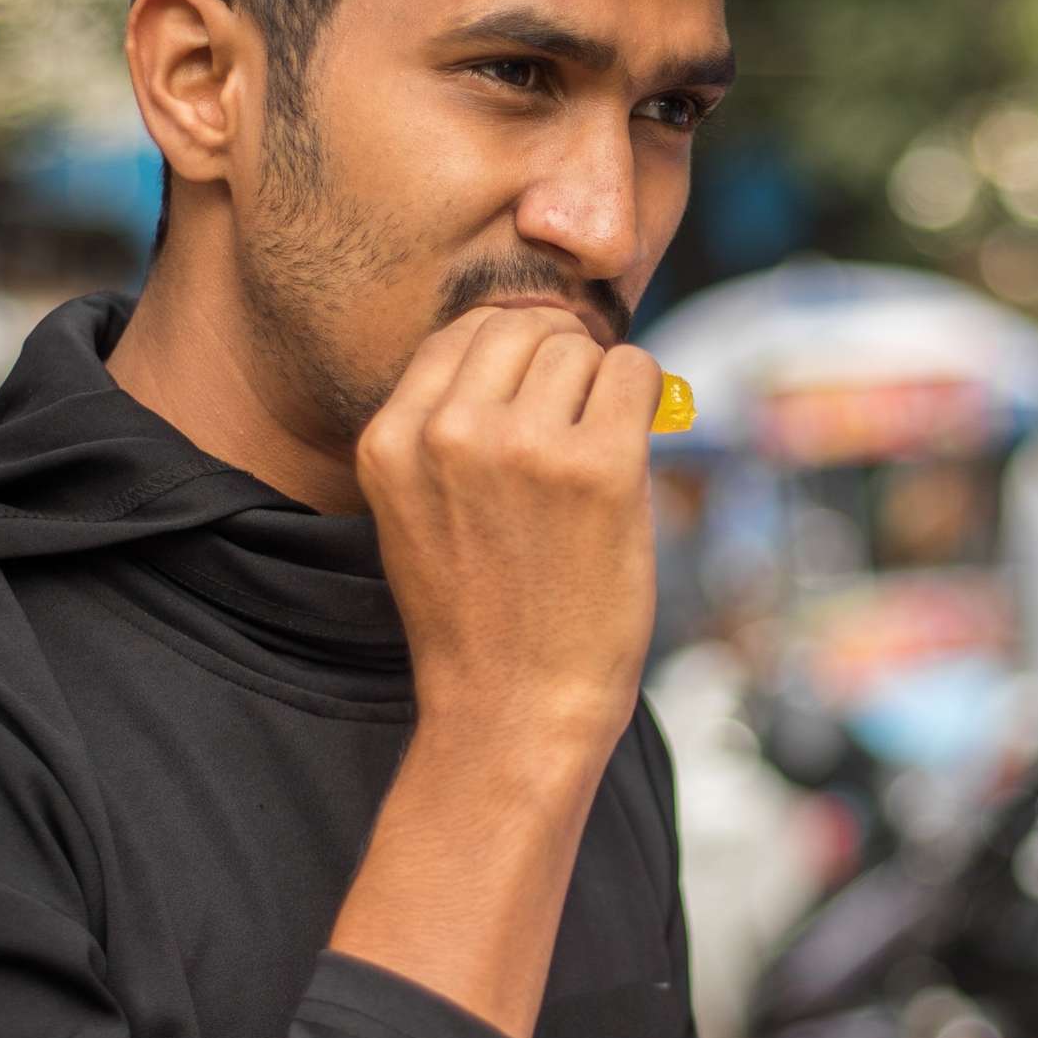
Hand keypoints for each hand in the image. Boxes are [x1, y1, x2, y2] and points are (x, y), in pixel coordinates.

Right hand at [356, 306, 661, 761]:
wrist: (514, 710)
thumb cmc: (479, 616)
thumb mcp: (420, 512)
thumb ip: (448, 427)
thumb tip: (538, 339)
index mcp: (392, 441)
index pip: (459, 333)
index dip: (511, 353)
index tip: (538, 392)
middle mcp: (450, 433)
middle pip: (522, 327)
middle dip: (559, 361)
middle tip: (577, 419)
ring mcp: (526, 447)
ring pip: (580, 346)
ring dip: (601, 386)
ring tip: (596, 453)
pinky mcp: (600, 467)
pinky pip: (636, 372)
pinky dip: (645, 397)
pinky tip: (634, 446)